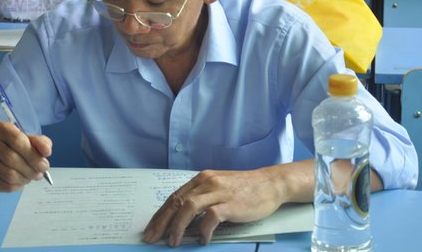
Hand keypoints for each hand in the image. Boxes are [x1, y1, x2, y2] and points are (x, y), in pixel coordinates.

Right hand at [0, 121, 52, 191]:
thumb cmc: (13, 145)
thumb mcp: (28, 138)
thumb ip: (40, 142)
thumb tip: (47, 151)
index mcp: (1, 129)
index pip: (18, 140)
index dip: (34, 154)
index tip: (45, 163)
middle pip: (12, 159)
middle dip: (32, 169)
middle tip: (41, 173)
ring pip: (9, 175)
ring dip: (26, 178)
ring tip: (32, 177)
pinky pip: (3, 185)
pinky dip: (18, 186)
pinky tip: (22, 182)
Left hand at [143, 168, 282, 246]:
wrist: (271, 184)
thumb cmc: (245, 189)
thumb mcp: (219, 188)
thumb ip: (201, 199)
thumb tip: (182, 219)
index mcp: (201, 179)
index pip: (174, 197)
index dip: (160, 214)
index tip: (151, 229)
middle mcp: (207, 183)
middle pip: (177, 202)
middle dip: (161, 222)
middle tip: (151, 238)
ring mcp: (219, 192)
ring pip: (188, 207)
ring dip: (177, 226)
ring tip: (173, 242)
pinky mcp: (231, 203)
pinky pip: (211, 217)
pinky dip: (203, 230)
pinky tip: (202, 240)